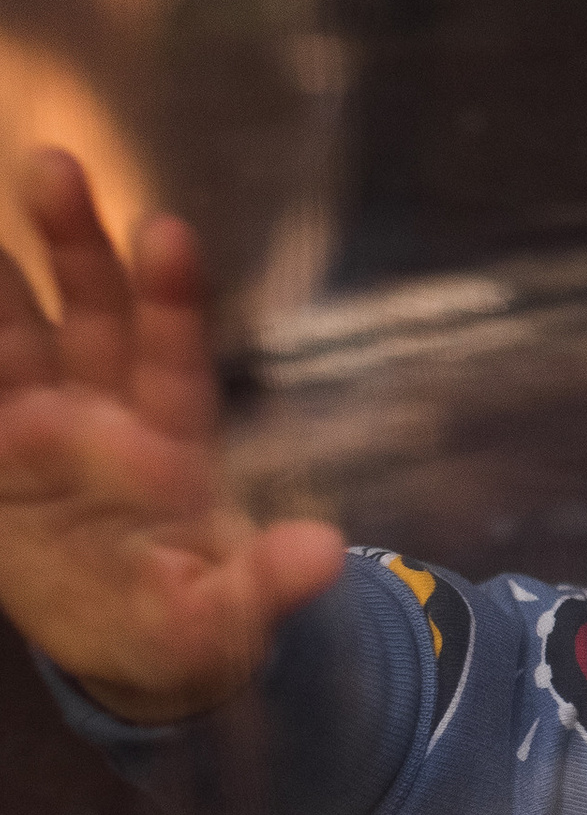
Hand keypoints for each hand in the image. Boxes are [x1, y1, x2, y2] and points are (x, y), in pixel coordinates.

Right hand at [0, 150, 342, 724]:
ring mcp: (41, 428)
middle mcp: (106, 415)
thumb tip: (326, 555)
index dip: (171, 298)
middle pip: (93, 314)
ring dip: (0, 281)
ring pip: (20, 334)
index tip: (168, 232)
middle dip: (76, 243)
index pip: (171, 355)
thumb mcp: (226, 619)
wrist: (133, 649)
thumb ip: (265, 584)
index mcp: (171, 441)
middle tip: (57, 165)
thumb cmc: (189, 623)